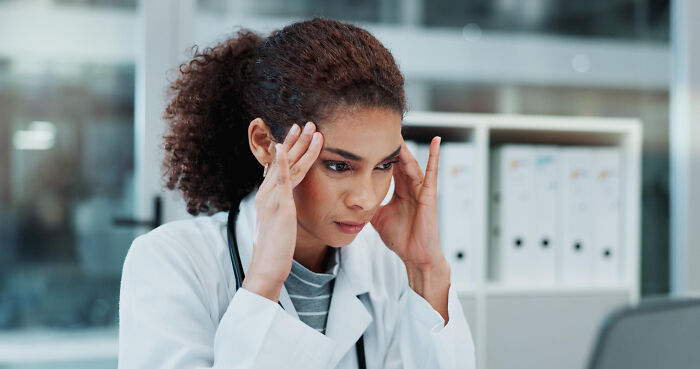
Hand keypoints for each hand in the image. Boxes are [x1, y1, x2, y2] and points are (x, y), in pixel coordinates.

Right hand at [242, 122, 322, 301]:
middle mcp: (268, 192)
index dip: (292, 150)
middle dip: (296, 141)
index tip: (301, 135)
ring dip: (297, 145)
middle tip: (307, 123)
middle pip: (284, 160)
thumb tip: (289, 206)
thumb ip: (285, 210)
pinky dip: (280, 162)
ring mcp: (272, 197)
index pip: (283, 167)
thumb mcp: (283, 224)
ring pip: (286, 165)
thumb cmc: (278, 248)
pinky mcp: (278, 205)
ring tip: (309, 128)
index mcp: (270, 195)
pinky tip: (283, 148)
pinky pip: (280, 179)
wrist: (269, 264)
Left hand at [371, 136, 445, 268]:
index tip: (368, 136)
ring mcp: (421, 189)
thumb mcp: (377, 217)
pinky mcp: (429, 195)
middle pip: (399, 159)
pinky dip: (435, 157)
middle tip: (379, 124)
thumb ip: (369, 204)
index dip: (379, 151)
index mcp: (400, 189)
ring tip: (397, 128)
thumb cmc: (401, 238)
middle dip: (390, 143)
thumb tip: (351, 198)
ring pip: (411, 162)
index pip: (389, 165)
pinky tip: (436, 141)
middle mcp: (411, 186)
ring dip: (405, 146)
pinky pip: (432, 173)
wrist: (415, 256)